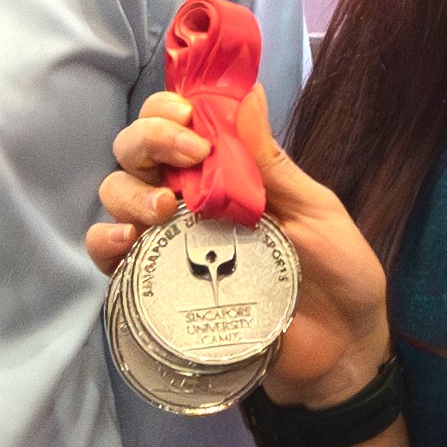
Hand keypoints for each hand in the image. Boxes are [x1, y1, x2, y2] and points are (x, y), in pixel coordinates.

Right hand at [89, 82, 393, 406]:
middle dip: (147, 140)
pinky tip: (127, 242)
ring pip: (117, 196)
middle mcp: (190, 202)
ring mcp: (170, 244)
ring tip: (161, 208)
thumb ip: (274, 161)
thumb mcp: (316, 212)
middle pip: (137, 152)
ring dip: (128, 191)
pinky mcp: (158, 289)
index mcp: (227, 173)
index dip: (170, 110)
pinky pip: (111, 258)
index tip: (189, 117)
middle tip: (184, 156)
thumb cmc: (339, 278)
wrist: (341, 355)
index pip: (179, 124)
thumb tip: (249, 91)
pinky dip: (106, 242)